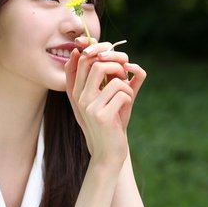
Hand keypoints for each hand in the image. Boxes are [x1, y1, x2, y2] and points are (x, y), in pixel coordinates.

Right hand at [65, 40, 145, 166]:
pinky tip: (125, 108)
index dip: (100, 53)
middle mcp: (80, 96)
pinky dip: (129, 98)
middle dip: (117, 66)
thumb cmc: (111, 122)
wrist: (108, 153)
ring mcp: (90, 106)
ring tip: (126, 97)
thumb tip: (121, 59)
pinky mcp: (102, 116)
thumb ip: (108, 77)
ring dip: (127, 87)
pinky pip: (123, 94)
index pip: (83, 60)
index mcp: (78, 90)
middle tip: (124, 77)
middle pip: (98, 64)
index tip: (114, 61)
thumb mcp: (107, 97)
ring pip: (115, 80)